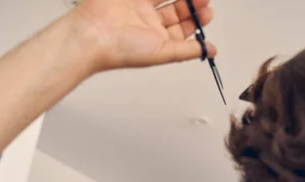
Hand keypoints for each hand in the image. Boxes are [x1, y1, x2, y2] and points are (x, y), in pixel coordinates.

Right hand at [70, 0, 215, 70]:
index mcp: (155, 40)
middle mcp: (147, 23)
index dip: (196, 22)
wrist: (94, 34)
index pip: (181, 30)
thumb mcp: (164, 53)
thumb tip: (210, 51)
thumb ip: (188, 50)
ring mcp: (138, 7)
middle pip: (175, 10)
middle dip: (191, 5)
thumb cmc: (122, 50)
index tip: (208, 13)